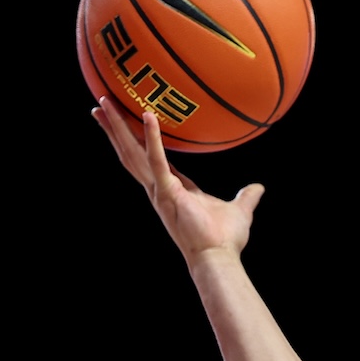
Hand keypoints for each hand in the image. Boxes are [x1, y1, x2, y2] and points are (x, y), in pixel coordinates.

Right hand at [91, 102, 264, 262]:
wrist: (218, 258)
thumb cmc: (224, 239)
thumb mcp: (239, 210)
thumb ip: (246, 196)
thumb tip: (258, 188)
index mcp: (171, 188)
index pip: (149, 157)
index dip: (137, 140)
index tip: (127, 124)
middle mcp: (158, 188)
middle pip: (130, 152)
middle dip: (114, 129)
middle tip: (101, 103)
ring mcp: (159, 190)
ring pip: (133, 153)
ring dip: (118, 127)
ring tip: (105, 102)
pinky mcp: (167, 192)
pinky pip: (157, 160)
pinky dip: (152, 138)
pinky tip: (147, 115)